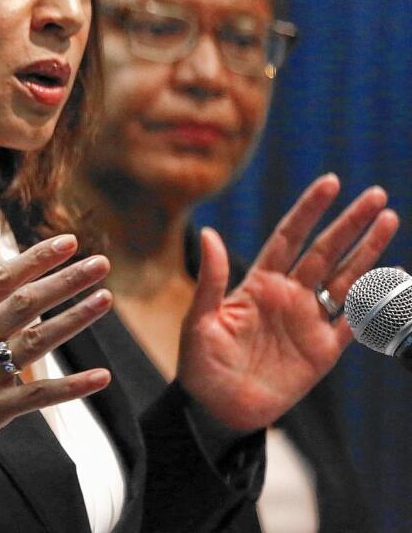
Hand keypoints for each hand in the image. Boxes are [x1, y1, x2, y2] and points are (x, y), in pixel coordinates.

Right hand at [0, 236, 112, 515]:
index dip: (34, 259)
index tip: (66, 242)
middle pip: (25, 304)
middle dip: (65, 280)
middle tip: (101, 263)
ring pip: (37, 341)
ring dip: (75, 319)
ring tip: (105, 299)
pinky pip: (39, 396)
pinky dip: (71, 387)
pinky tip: (101, 377)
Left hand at [177, 173, 399, 431]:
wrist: (218, 410)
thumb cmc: (200, 364)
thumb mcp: (201, 319)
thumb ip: (212, 279)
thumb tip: (208, 233)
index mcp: (258, 283)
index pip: (289, 237)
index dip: (309, 210)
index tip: (330, 182)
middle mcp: (288, 295)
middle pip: (325, 250)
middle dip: (350, 223)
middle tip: (376, 194)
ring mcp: (309, 320)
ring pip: (346, 277)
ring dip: (368, 251)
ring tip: (389, 220)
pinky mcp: (324, 350)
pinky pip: (355, 321)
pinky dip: (376, 301)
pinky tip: (394, 275)